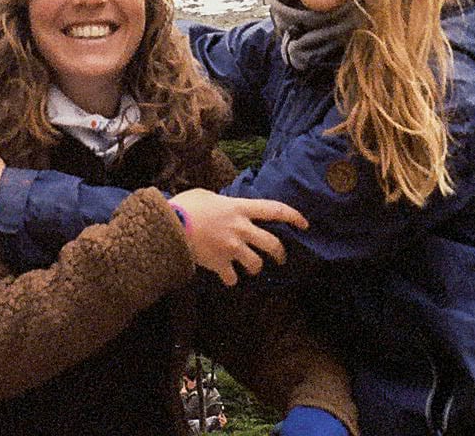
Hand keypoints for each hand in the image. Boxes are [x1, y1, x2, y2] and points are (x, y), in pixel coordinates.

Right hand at [168, 189, 306, 285]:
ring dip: (255, 268)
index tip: (305, 224)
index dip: (294, 216)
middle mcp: (241, 228)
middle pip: (273, 244)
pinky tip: (226, 276)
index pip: (275, 210)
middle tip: (280, 258)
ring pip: (256, 264)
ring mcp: (232, 248)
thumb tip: (226, 206)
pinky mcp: (220, 264)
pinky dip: (231, 279)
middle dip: (280, 254)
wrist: (169, 226)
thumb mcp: (207, 195)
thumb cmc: (186, 206)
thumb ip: (223, 203)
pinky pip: (233, 278)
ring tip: (250, 268)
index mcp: (239, 208)